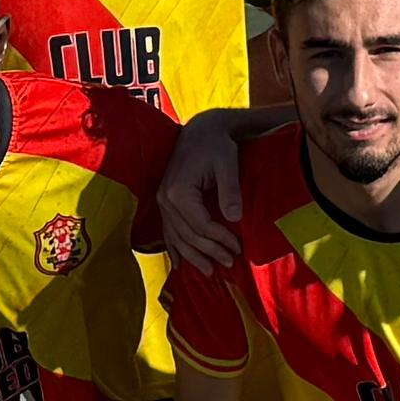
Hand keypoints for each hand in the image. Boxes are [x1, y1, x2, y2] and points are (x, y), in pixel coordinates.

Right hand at [156, 117, 247, 279]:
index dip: (219, 239)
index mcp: (179, 190)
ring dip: (193, 256)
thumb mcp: (227, 164)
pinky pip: (167, 231)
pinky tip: (180, 264)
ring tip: (210, 270)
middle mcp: (165, 198)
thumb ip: (230, 191)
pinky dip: (175, 248)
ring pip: (176, 237)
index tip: (238, 247)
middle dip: (209, 251)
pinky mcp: (164, 202)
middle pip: (187, 234)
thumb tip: (234, 218)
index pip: (200, 224)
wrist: (201, 130)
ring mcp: (162, 201)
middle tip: (230, 261)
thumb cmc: (216, 145)